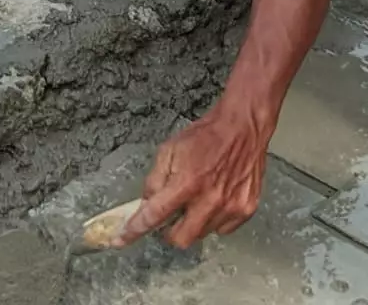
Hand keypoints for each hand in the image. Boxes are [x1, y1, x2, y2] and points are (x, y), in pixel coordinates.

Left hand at [118, 102, 271, 248]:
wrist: (243, 127)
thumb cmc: (206, 136)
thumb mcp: (170, 149)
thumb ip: (155, 179)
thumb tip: (145, 204)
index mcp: (187, 182)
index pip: (155, 214)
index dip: (135, 229)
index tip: (121, 240)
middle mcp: (210, 199)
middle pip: (180, 238)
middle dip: (169, 232)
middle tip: (169, 216)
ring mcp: (230, 207)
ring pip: (201, 235)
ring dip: (192, 224)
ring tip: (197, 200)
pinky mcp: (246, 209)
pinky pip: (222, 230)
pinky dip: (213, 221)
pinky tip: (214, 200)